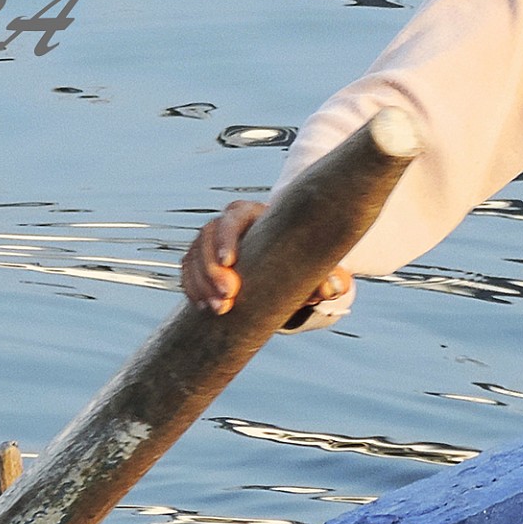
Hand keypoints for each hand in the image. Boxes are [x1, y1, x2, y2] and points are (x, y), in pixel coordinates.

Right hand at [180, 200, 352, 323]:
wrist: (288, 267)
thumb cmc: (305, 260)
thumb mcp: (318, 267)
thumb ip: (328, 276)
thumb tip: (335, 288)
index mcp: (255, 215)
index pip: (232, 216)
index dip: (226, 237)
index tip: (229, 261)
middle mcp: (229, 224)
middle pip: (207, 235)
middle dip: (211, 267)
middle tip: (227, 297)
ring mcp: (212, 242)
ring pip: (193, 254)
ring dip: (200, 282)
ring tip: (217, 308)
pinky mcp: (202, 262)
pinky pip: (187, 271)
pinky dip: (191, 288)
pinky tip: (202, 306)